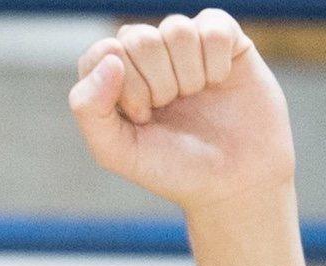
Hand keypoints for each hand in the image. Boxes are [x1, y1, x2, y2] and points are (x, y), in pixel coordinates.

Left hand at [68, 10, 295, 211]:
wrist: (236, 178)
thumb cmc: (174, 167)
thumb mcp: (118, 152)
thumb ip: (89, 109)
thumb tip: (109, 57)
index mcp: (112, 77)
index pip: (103, 53)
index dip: (126, 89)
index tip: (143, 118)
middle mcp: (145, 54)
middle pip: (139, 39)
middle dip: (159, 85)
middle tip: (172, 108)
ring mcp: (183, 44)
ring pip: (176, 29)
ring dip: (189, 75)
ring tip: (195, 96)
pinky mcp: (223, 37)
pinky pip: (213, 27)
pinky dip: (217, 62)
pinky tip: (219, 81)